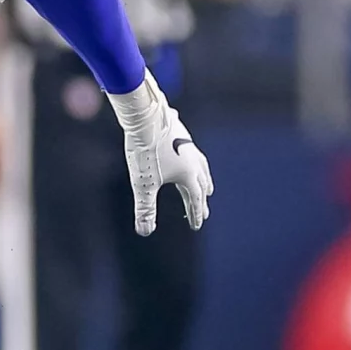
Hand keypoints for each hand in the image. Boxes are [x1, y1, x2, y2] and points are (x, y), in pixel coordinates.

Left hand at [107, 71, 212, 235]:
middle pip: (201, 185)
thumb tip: (144, 232)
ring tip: (207, 188)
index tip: (196, 225)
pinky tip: (189, 157)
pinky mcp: (181, 134)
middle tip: (203, 213)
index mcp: (188, 175)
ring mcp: (189, 146)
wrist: (146, 117)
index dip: (195, 214)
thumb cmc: (145, 152)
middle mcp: (194, 161)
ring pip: (201, 168)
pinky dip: (195, 162)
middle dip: (201, 201)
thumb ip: (145, 208)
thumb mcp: (143, 184)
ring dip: (204, 181)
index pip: (194, 200)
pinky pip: (192, 152)